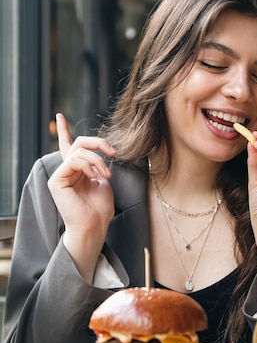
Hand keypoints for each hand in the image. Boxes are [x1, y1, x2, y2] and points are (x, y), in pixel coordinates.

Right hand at [47, 113, 116, 280]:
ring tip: (106, 174)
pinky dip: (88, 165)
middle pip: (80, 143)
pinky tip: (95, 176)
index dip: (64, 131)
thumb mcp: (103, 180)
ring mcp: (60, 175)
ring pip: (79, 151)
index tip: (60, 116)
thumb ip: (98, 164)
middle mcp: (66, 171)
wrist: (94, 226)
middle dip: (99, 143)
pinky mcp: (56, 180)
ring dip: (98, 160)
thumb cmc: (100, 208)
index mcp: (77, 170)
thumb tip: (101, 152)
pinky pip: (73, 160)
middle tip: (113, 152)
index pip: (69, 146)